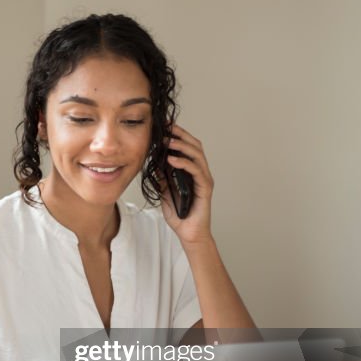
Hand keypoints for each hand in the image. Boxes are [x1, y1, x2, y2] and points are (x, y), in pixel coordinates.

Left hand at [160, 124, 214, 245]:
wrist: (189, 233)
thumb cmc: (180, 215)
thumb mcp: (165, 194)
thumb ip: (163, 180)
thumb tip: (155, 165)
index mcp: (191, 171)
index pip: (186, 148)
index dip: (177, 136)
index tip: (164, 127)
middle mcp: (200, 172)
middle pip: (194, 146)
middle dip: (180, 134)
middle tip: (166, 127)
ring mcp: (204, 179)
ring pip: (197, 155)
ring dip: (182, 146)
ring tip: (167, 141)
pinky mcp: (205, 188)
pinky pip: (196, 171)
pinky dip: (184, 163)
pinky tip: (172, 160)